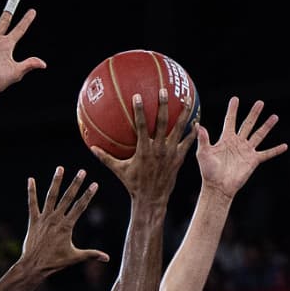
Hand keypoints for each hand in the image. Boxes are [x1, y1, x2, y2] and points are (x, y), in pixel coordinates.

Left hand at [19, 167, 107, 274]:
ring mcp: (44, 219)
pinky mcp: (33, 220)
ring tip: (60, 168)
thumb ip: (91, 254)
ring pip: (51, 197)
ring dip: (56, 182)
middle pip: (67, 198)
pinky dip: (31, 191)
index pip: (80, 207)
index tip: (95, 184)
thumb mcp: (75, 257)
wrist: (34, 265)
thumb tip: (108, 258)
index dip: (88, 195)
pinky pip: (32, 203)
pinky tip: (30, 180)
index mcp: (67, 226)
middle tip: (82, 171)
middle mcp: (55, 219)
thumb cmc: (55, 262)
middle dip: (76, 184)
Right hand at [91, 88, 196, 206]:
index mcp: (144, 149)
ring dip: (184, 114)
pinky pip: (188, 142)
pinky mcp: (179, 158)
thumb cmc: (133, 184)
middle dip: (163, 105)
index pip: (141, 126)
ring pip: (179, 129)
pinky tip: (197, 122)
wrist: (152, 199)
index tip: (137, 96)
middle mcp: (159, 149)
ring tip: (188, 100)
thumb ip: (106, 157)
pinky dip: (192, 132)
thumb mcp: (119, 170)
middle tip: (164, 90)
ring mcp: (171, 153)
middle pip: (162, 123)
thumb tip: (92, 148)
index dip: (139, 111)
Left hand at [196, 97, 287, 199]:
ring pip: (259, 135)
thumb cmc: (208, 171)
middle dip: (254, 113)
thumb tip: (199, 126)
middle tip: (260, 102)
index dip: (233, 110)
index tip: (235, 98)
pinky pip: (267, 154)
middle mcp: (237, 142)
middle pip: (248, 124)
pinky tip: (285, 146)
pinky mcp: (253, 160)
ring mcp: (246, 151)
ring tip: (275, 117)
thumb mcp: (203, 154)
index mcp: (226, 139)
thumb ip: (203, 140)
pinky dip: (276, 150)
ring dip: (267, 126)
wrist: (218, 187)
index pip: (230, 120)